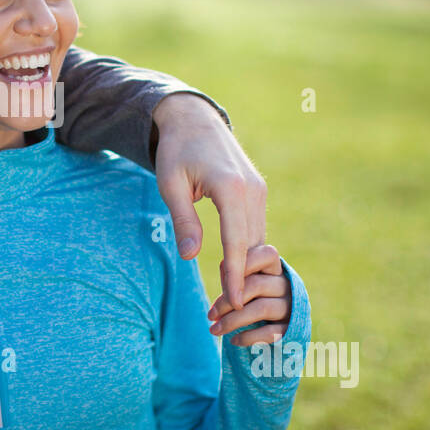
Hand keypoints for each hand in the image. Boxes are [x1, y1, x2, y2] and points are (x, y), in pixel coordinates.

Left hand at [152, 93, 266, 311]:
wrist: (193, 120)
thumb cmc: (176, 152)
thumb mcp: (171, 185)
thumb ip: (184, 221)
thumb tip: (192, 257)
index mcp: (230, 188)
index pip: (236, 241)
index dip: (235, 274)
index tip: (233, 300)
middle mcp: (252, 189)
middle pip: (251, 243)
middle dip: (242, 276)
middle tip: (230, 309)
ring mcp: (258, 189)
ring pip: (256, 236)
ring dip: (247, 264)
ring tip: (233, 295)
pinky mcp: (258, 190)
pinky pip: (255, 225)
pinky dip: (248, 247)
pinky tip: (237, 267)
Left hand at [208, 243, 290, 344]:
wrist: (268, 330)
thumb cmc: (246, 299)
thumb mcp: (239, 284)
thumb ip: (232, 279)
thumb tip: (223, 283)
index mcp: (273, 268)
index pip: (268, 255)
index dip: (243, 266)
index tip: (222, 285)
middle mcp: (286, 284)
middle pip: (256, 285)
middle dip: (227, 302)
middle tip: (210, 315)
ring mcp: (291, 306)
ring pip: (262, 309)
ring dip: (233, 321)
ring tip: (214, 330)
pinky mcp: (291, 328)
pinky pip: (270, 332)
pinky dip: (248, 337)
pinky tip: (233, 341)